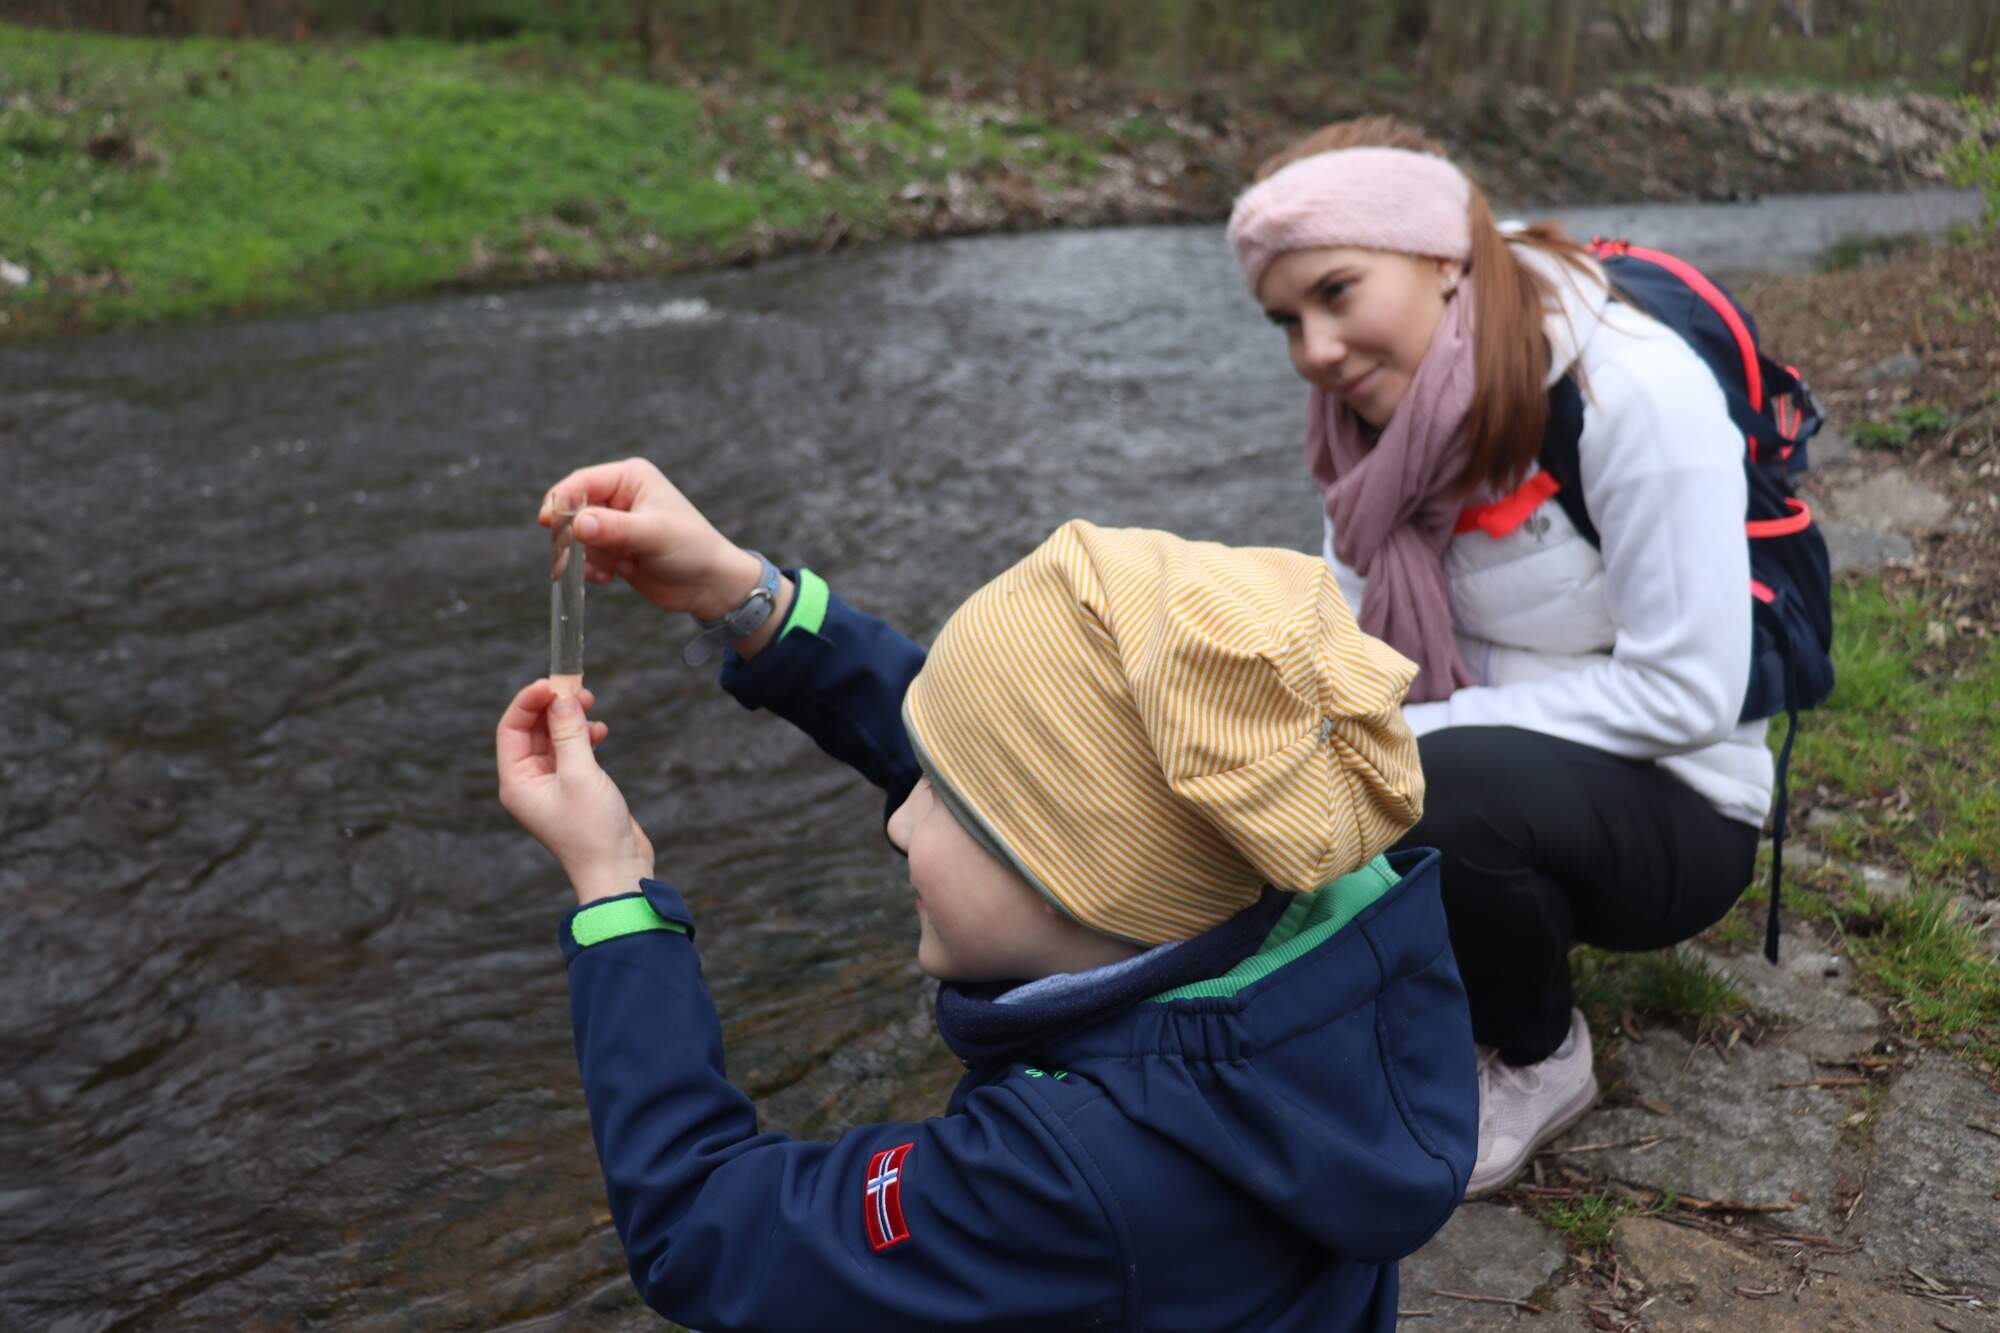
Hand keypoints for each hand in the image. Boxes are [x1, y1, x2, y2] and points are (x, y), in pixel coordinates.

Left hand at [496, 679, 655, 904]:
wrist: (617, 871)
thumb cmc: (592, 830)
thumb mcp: (580, 774)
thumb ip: (569, 733)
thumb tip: (561, 698)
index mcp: (517, 781)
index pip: (511, 729)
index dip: (529, 701)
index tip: (552, 683)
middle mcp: (529, 782)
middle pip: (532, 730)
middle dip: (552, 707)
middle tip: (577, 688)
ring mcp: (552, 786)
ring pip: (554, 738)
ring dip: (570, 719)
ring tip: (591, 704)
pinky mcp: (574, 789)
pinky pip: (572, 751)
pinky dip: (584, 737)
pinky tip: (601, 732)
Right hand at [538, 458, 764, 622]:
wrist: (710, 585)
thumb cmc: (692, 549)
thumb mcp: (653, 535)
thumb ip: (615, 529)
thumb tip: (578, 524)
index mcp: (630, 478)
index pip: (582, 483)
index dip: (561, 501)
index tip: (548, 522)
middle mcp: (619, 497)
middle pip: (573, 511)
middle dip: (573, 536)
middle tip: (569, 558)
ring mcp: (615, 525)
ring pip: (578, 538)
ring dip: (589, 556)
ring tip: (614, 568)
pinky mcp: (614, 550)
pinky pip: (586, 557)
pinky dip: (593, 569)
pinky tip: (613, 577)